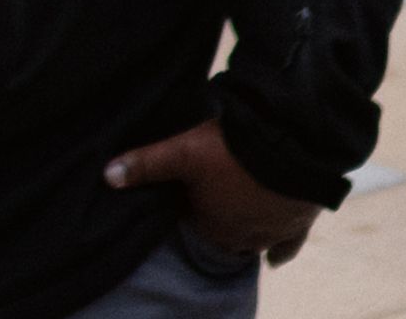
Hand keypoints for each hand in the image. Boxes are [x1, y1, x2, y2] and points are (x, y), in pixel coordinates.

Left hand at [104, 119, 322, 265]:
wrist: (290, 145)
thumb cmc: (230, 152)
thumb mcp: (182, 152)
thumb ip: (145, 165)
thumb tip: (106, 176)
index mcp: (213, 229)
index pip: (195, 225)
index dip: (190, 208)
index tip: (189, 192)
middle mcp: (243, 239)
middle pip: (224, 235)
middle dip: (217, 221)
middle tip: (213, 198)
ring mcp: (273, 233)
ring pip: (254, 241)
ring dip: (244, 231)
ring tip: (237, 216)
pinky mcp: (299, 223)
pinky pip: (289, 247)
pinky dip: (280, 252)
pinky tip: (274, 260)